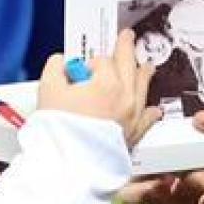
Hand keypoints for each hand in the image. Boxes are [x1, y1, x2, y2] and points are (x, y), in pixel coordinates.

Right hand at [39, 29, 160, 146]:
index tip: (81, 68)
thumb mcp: (48, 90)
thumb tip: (60, 62)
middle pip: (129, 65)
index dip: (89, 62)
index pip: (101, 61)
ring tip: (147, 66)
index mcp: (107, 83)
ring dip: (144, 73)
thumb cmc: (59, 131)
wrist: (67, 165)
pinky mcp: (132, 135)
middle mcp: (125, 97)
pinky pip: (147, 119)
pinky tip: (154, 110)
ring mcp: (131, 116)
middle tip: (127, 38)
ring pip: (143, 88)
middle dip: (127, 48)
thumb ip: (55, 68)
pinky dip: (151, 112)